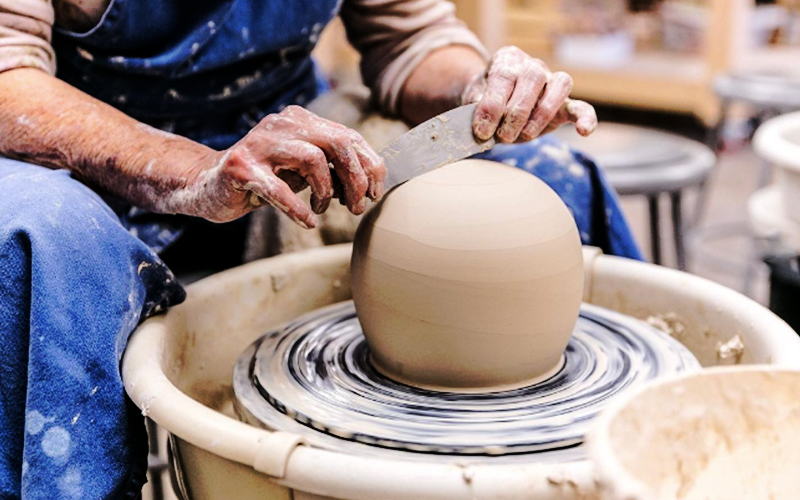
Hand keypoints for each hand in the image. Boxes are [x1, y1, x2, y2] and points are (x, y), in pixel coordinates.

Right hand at [182, 106, 385, 226]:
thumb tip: (368, 184)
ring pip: (313, 159)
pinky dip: (298, 208)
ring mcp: (260, 143)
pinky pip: (278, 188)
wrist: (209, 183)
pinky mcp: (241, 166)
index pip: (349, 137)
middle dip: (356, 178)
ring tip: (321, 209)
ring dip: (326, 191)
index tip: (375, 193)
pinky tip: (307, 221)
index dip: (370, 166)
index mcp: (301, 120)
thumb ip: (331, 169)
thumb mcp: (302, 170)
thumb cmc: (264, 179)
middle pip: (338, 143)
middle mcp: (282, 124)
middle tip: (357, 206)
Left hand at [462, 46, 597, 142]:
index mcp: (507, 59)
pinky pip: (580, 107)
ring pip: (559, 85)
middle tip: (503, 136)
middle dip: (516, 112)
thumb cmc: (482, 102)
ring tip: (525, 135)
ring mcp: (551, 82)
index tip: (482, 130)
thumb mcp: (473, 102)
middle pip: (532, 78)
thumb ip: (476, 109)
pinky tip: (584, 131)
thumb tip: (481, 125)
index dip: (493, 106)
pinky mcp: (564, 104)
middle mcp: (532, 65)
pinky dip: (585, 118)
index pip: (504, 76)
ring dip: (542, 114)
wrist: (492, 106)